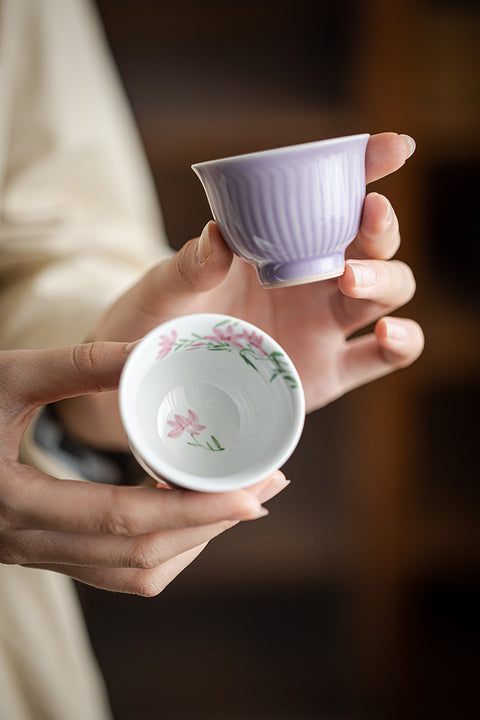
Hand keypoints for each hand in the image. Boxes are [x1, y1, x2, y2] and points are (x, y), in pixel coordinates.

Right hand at [0, 342, 287, 593]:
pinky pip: (116, 566)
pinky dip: (164, 545)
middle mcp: (26, 544)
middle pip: (140, 554)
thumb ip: (74, 363)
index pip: (123, 519)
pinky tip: (190, 510)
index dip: (193, 510)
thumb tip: (151, 350)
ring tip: (240, 498)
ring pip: (133, 570)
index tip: (254, 492)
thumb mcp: (4, 375)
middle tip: (267, 485)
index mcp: (14, 503)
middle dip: (212, 525)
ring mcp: (35, 554)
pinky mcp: (45, 548)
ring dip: (194, 540)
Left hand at [58, 132, 423, 447]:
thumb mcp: (165, 286)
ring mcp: (326, 327)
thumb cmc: (158, 318)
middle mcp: (314, 281)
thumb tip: (217, 235)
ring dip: (386, 278)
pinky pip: (381, 358)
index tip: (392, 147)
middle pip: (373, 245)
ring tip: (351, 280)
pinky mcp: (330, 374)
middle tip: (366, 216)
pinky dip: (402, 343)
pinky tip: (389, 334)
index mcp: (280, 245)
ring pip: (387, 292)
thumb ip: (191, 264)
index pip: (333, 199)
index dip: (369, 168)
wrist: (149, 375)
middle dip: (381, 228)